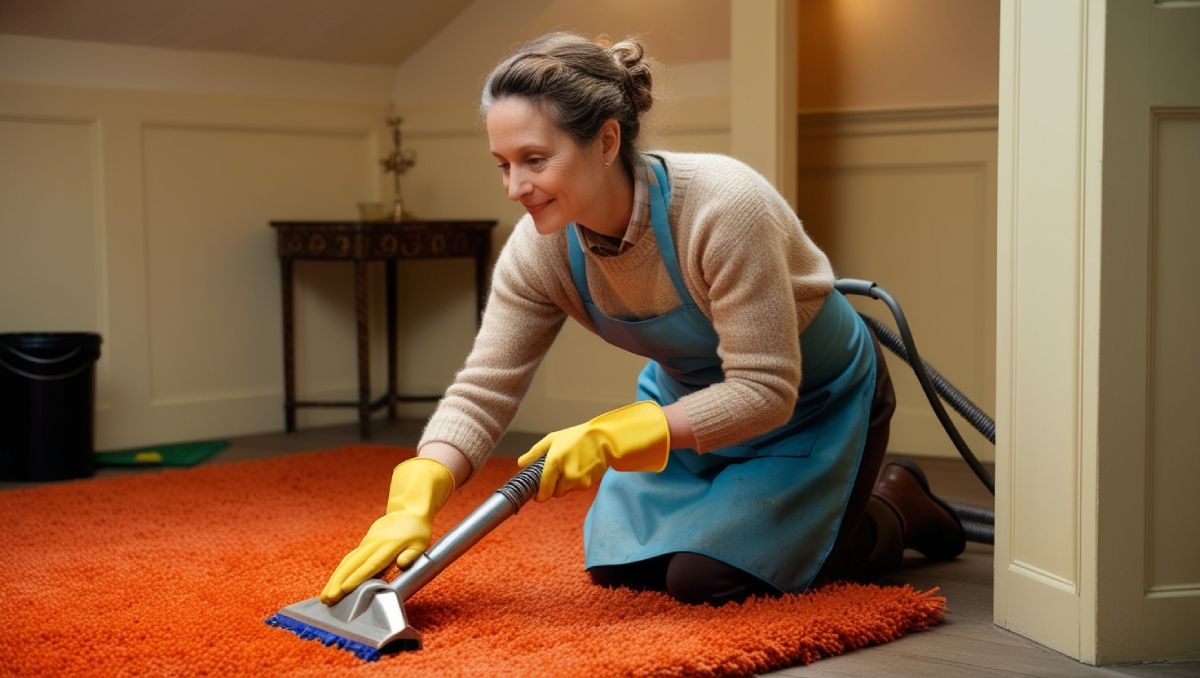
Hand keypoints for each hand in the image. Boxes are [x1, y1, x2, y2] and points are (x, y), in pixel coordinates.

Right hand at [320, 457, 454, 604]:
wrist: (408, 511)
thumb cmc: (416, 531)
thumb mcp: (421, 543)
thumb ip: (411, 555)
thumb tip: (402, 564)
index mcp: (389, 547)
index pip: (371, 565)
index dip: (357, 578)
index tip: (344, 590)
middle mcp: (374, 545)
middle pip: (352, 565)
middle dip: (338, 583)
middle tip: (327, 599)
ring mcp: (367, 544)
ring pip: (347, 562)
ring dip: (334, 579)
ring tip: (324, 596)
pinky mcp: (364, 544)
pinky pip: (349, 559)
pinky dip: (339, 572)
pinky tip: (332, 584)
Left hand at [517, 401, 669, 501]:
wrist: (604, 438)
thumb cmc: (577, 436)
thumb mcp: (552, 439)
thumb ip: (535, 453)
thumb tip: (521, 463)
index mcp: (554, 463)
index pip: (543, 491)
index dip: (540, 495)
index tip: (538, 495)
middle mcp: (566, 475)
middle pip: (555, 493)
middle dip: (554, 486)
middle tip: (558, 473)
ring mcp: (578, 481)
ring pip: (567, 490)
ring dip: (566, 483)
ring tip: (572, 465)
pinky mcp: (588, 483)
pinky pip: (578, 487)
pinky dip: (577, 481)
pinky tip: (581, 467)